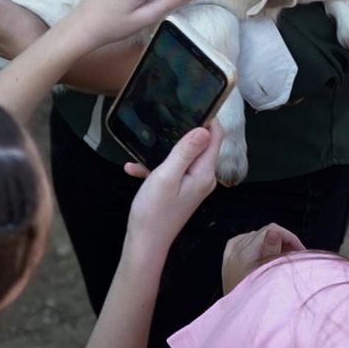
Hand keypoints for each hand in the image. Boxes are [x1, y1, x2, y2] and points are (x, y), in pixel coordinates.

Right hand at [124, 122, 220, 252]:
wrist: (144, 244)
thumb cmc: (154, 213)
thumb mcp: (166, 177)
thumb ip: (185, 152)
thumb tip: (204, 129)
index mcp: (204, 172)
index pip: (215, 136)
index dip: (208, 117)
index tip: (193, 103)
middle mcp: (202, 177)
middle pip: (200, 144)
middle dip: (183, 130)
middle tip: (165, 118)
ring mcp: (191, 184)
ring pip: (182, 156)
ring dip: (163, 150)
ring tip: (144, 145)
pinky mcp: (179, 190)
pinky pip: (170, 170)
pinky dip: (153, 167)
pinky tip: (133, 168)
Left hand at [222, 224, 304, 293]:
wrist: (240, 320)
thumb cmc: (255, 301)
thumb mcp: (269, 275)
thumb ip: (272, 251)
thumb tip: (274, 231)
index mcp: (244, 254)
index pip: (271, 230)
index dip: (289, 237)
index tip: (300, 249)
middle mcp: (234, 252)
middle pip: (263, 232)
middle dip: (281, 240)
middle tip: (293, 255)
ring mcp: (229, 254)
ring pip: (254, 235)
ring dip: (269, 242)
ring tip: (280, 257)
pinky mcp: (227, 258)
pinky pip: (242, 240)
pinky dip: (254, 242)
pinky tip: (260, 250)